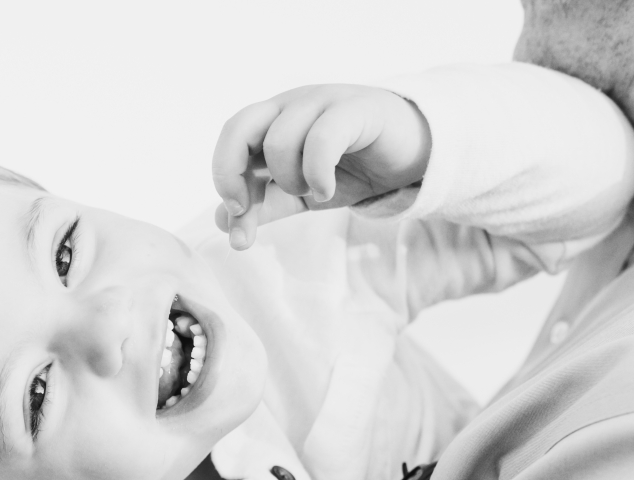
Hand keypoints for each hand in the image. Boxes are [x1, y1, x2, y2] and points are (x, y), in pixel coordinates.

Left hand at [212, 83, 432, 249]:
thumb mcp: (300, 195)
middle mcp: (291, 106)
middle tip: (246, 206)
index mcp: (273, 121)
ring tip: (311, 191)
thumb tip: (221, 223)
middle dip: (230, 172)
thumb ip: (263, 206)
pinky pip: (321, 138)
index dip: (224, 181)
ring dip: (287, 179)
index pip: (230, 142)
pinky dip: (316, 173)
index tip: (236, 217)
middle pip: (238, 127)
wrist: (412, 155)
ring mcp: (323, 102)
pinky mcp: (356, 109)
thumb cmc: (352, 169)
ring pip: (279, 139)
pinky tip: (327, 190)